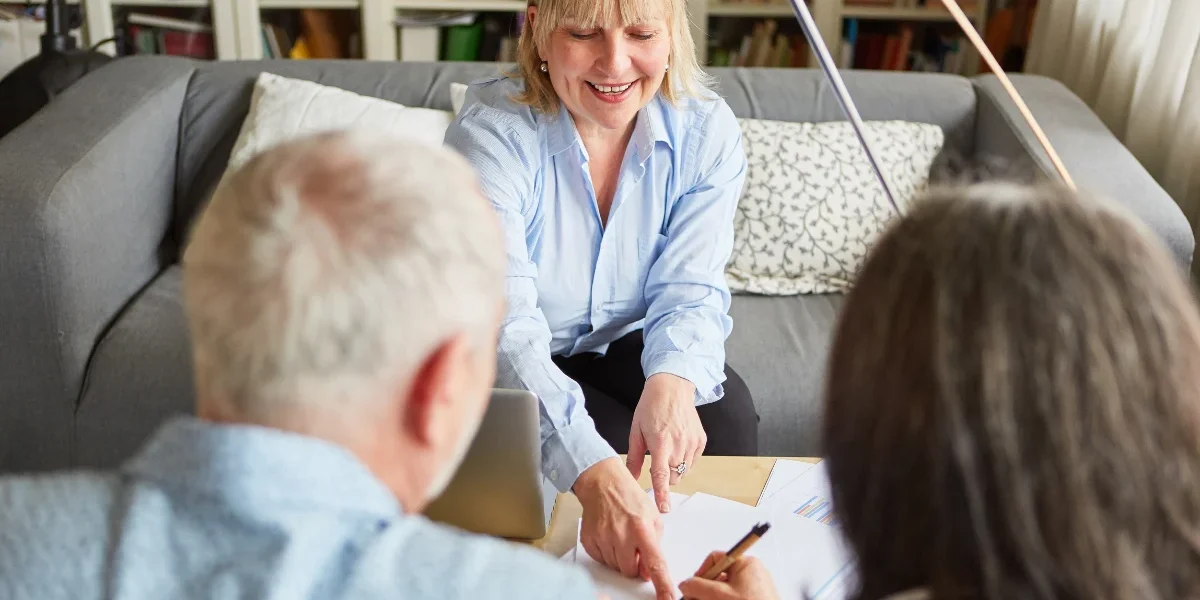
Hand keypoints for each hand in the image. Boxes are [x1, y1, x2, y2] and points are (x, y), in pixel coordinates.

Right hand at [574, 458, 675, 599]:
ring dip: (620, 558)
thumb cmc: (630, 498)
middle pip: (630, 571)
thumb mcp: (653, 517)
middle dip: (634, 563)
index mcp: (642, 528)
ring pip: (615, 567)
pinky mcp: (589, 540)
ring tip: (621, 535)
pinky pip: (601, 560)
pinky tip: (609, 535)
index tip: (667, 598)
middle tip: (634, 545)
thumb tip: (649, 572)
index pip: (655, 563)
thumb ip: (655, 545)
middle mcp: (621, 535)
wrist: (603, 484)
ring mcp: (603, 538)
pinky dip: (607, 553)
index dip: (662, 585)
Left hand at [627, 373, 705, 511]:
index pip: (661, 475)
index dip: (662, 494)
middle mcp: (679, 444)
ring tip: (666, 449)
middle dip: (664, 477)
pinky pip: (692, 461)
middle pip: (673, 477)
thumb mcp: (636, 431)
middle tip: (656, 462)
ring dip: (674, 469)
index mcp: (660, 442)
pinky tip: (676, 445)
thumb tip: (631, 479)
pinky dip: (684, 460)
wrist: (672, 388)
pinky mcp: (701, 441)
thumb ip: (634, 458)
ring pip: (683, 471)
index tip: (664, 508)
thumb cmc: (651, 407)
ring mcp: (692, 443)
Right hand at [678, 552, 779, 599]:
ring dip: (711, 597)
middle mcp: (751, 572)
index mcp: (745, 563)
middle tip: (695, 599)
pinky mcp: (754, 599)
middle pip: (718, 575)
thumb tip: (685, 584)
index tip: (693, 587)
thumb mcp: (718, 595)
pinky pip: (733, 597)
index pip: (715, 559)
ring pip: (724, 589)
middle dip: (704, 589)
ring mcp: (754, 588)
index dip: (701, 572)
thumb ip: (697, 586)